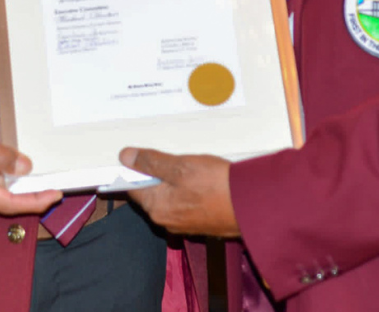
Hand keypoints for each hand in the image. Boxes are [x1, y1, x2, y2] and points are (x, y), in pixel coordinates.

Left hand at [119, 147, 239, 237]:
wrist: (252, 206)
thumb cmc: (216, 185)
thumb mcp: (180, 166)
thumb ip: (151, 162)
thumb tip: (125, 157)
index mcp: (156, 208)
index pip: (133, 187)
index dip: (135, 169)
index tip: (141, 154)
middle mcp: (167, 221)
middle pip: (152, 192)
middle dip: (158, 173)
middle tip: (173, 156)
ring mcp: (185, 224)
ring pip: (171, 197)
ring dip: (176, 181)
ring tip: (192, 164)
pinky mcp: (202, 223)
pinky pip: (188, 203)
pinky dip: (191, 190)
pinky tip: (204, 178)